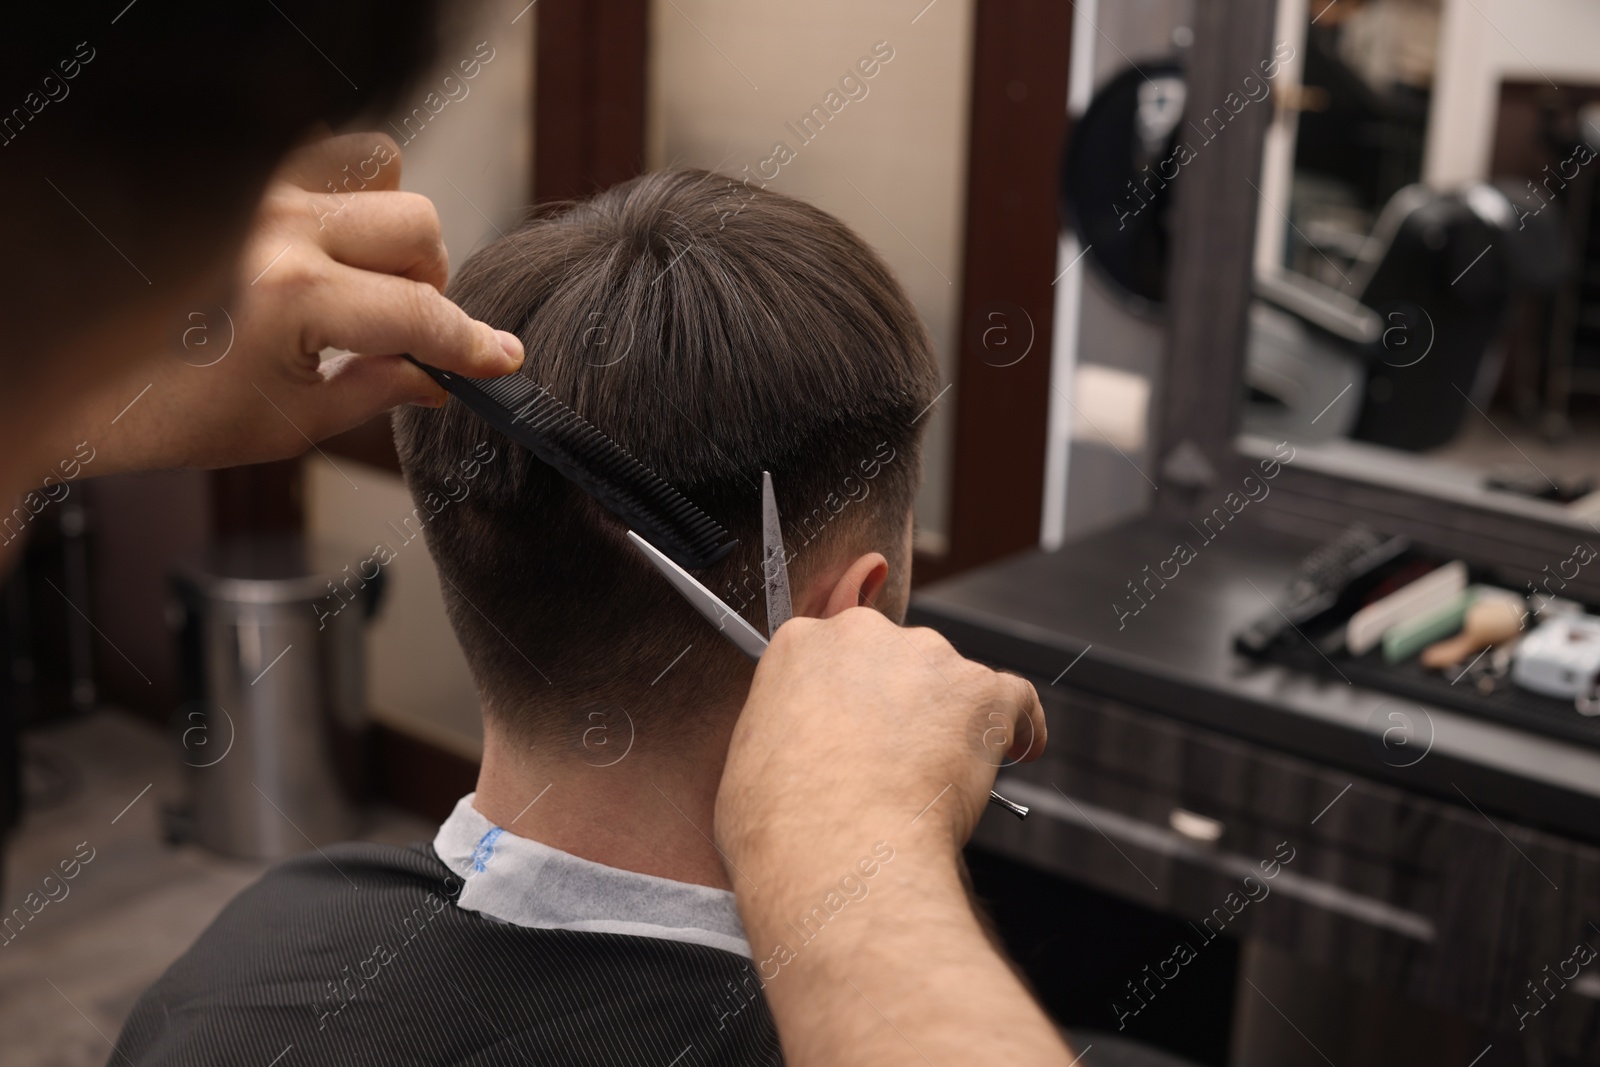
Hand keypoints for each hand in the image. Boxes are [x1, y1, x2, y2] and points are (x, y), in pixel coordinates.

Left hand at [81, 131, 523, 474]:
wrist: (81, 388)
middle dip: (427, 284)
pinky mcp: (232, 178)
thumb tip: (441, 378)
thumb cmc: (170, 413)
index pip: (419, 313)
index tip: (503, 359)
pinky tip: (322, 243)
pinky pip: (318, 149)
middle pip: (415, 227)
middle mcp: (273, 226)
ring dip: (389, 225)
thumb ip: (380, 389)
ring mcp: (249, 190)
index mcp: (290, 295)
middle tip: (401, 327)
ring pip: (376, 165)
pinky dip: (341, 189)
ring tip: (361, 275)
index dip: (472, 344)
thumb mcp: (291, 423)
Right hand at [715, 606, 1045, 878]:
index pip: (837, 652)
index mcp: (800, 645)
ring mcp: (925, 659)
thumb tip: (799, 752)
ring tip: (942, 777)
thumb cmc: (783, 826)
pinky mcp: (979, 690)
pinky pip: (1013, 697)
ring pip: (951, 679)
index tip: (860, 723)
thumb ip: (783, 731)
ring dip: (952, 718)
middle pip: (895, 659)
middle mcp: (863, 637)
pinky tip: (1019, 750)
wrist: (836, 854)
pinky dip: (1018, 725)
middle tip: (899, 760)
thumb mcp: (750, 760)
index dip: (852, 695)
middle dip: (902, 703)